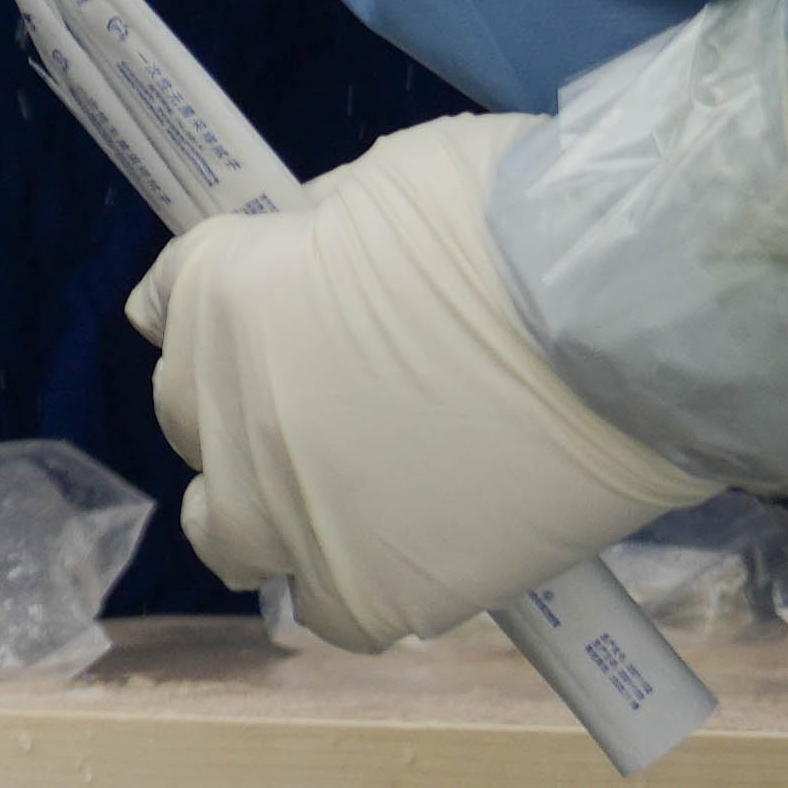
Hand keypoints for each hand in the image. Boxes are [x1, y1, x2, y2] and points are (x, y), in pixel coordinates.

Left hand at [133, 114, 716, 656]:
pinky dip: (351, 579)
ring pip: (224, 528)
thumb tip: (319, 264)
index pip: (168, 303)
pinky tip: (403, 552)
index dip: (224, 304)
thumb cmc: (514, 224)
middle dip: (242, 396)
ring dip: (261, 506)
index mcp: (220, 293)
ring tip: (336, 494)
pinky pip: (326, 604)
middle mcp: (224, 410)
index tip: (261, 311)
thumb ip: (323, 236)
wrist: (618, 325)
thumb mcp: (387, 183)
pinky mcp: (364, 592)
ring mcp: (286, 512)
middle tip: (324, 393)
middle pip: (189, 413)